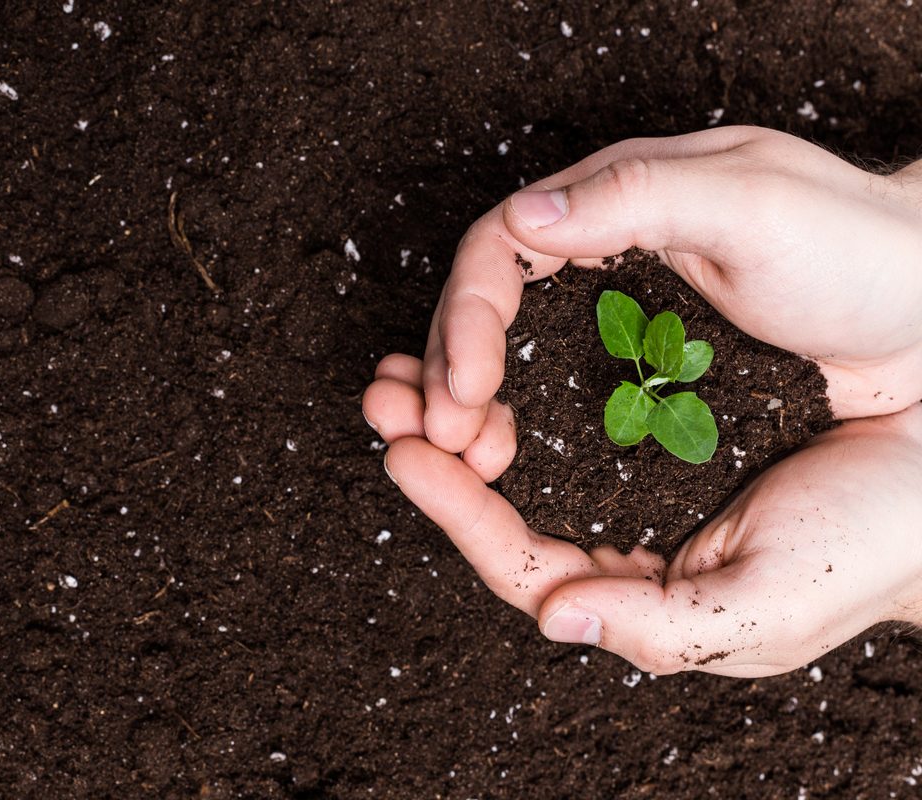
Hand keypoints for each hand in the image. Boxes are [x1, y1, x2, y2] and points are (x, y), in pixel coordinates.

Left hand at [364, 361, 921, 676]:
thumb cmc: (864, 544)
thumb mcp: (765, 602)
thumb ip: (660, 624)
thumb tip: (557, 618)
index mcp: (634, 592)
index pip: (516, 561)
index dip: (453, 508)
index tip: (404, 450)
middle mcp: (618, 542)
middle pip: (496, 508)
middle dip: (434, 450)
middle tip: (383, 395)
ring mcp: (629, 483)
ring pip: (519, 456)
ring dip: (458, 408)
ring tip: (407, 370)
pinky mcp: (650, 425)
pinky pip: (562, 407)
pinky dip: (517, 382)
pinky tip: (485, 353)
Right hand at [422, 125, 921, 454]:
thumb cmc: (857, 246)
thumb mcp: (751, 202)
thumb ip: (634, 196)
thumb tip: (520, 217)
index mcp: (612, 206)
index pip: (498, 253)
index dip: (462, 318)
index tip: (457, 386)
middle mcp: (600, 267)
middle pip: (488, 315)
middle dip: (443, 372)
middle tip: (424, 433)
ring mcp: (617, 329)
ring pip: (513, 365)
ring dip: (466, 409)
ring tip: (448, 455)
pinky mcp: (640, 384)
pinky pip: (558, 405)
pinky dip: (518, 432)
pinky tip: (500, 463)